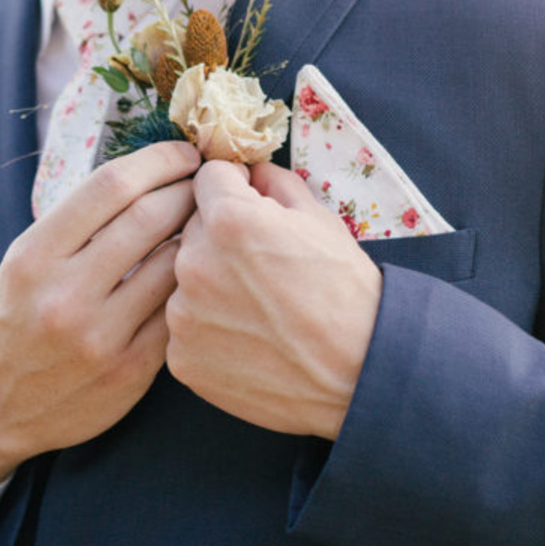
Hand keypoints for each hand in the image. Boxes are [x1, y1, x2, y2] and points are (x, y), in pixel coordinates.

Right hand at [0, 141, 199, 485]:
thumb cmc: (16, 319)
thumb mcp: (25, 260)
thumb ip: (78, 221)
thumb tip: (148, 169)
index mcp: (34, 256)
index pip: (110, 186)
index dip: (158, 159)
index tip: (183, 152)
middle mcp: (65, 294)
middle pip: (150, 217)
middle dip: (188, 189)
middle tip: (205, 181)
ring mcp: (100, 336)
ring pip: (173, 264)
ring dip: (199, 234)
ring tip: (208, 222)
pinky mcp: (130, 371)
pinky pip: (177, 311)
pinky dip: (191, 283)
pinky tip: (197, 272)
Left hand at [166, 160, 381, 438]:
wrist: (361, 371)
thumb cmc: (346, 292)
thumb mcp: (320, 219)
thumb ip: (276, 184)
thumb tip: (250, 173)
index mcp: (228, 220)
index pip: (208, 177)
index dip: (234, 187)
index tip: (251, 205)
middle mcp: (195, 264)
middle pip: (192, 230)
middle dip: (220, 238)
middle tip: (262, 267)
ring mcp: (184, 316)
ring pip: (185, 281)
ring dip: (211, 285)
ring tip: (258, 308)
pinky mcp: (183, 359)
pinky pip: (185, 328)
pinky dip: (209, 330)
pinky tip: (247, 339)